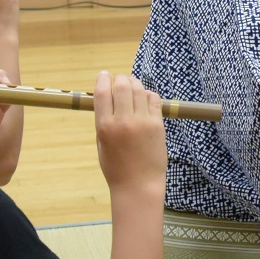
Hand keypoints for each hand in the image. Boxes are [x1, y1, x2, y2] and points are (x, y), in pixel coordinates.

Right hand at [94, 72, 167, 193]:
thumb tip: (108, 100)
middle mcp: (123, 121)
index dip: (103, 80)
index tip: (104, 74)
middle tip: (120, 79)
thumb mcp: (101, 144)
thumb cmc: (116, 168)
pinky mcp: (158, 124)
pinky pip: (154, 100)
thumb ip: (104, 121)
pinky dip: (148, 94)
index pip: (102, 93)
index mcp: (104, 126)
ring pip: (139, 90)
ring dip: (135, 83)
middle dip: (120, 79)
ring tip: (132, 84)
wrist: (139, 184)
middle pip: (122, 87)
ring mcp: (142, 121)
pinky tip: (145, 97)